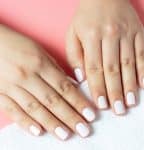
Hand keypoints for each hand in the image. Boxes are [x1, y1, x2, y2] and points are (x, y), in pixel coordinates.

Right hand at [0, 25, 95, 139]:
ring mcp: (12, 86)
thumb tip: (71, 85)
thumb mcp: (40, 52)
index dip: (78, 102)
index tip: (90, 115)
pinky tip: (38, 132)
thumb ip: (55, 69)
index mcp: (40, 63)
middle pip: (53, 101)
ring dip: (51, 123)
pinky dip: (26, 122)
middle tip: (83, 130)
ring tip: (65, 135)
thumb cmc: (18, 45)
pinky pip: (13, 110)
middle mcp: (27, 76)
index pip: (64, 87)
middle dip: (69, 117)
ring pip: (35, 109)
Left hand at [66, 0, 143, 114]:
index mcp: (91, 37)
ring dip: (130, 85)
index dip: (98, 88)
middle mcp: (110, 36)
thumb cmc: (85, 18)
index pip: (94, 69)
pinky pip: (142, 53)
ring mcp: (126, 34)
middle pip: (112, 69)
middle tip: (118, 110)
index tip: (101, 104)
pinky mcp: (137, 32)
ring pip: (128, 64)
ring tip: (130, 102)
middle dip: (115, 92)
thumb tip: (81, 78)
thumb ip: (75, 56)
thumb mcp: (72, 34)